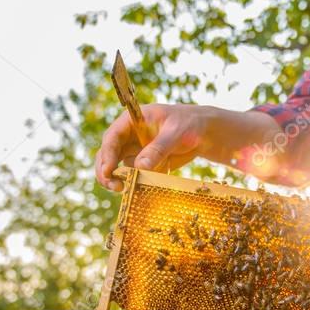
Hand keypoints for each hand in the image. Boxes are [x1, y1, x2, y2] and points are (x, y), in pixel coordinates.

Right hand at [94, 103, 212, 190]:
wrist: (203, 134)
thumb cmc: (190, 124)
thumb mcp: (176, 133)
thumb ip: (159, 148)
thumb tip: (139, 167)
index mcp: (132, 120)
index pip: (112, 137)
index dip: (108, 154)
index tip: (108, 171)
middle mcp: (128, 136)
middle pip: (107, 154)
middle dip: (106, 171)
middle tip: (114, 186)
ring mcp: (134, 150)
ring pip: (116, 167)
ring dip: (117, 179)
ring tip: (124, 189)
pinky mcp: (142, 164)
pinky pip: (133, 175)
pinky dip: (134, 182)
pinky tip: (144, 184)